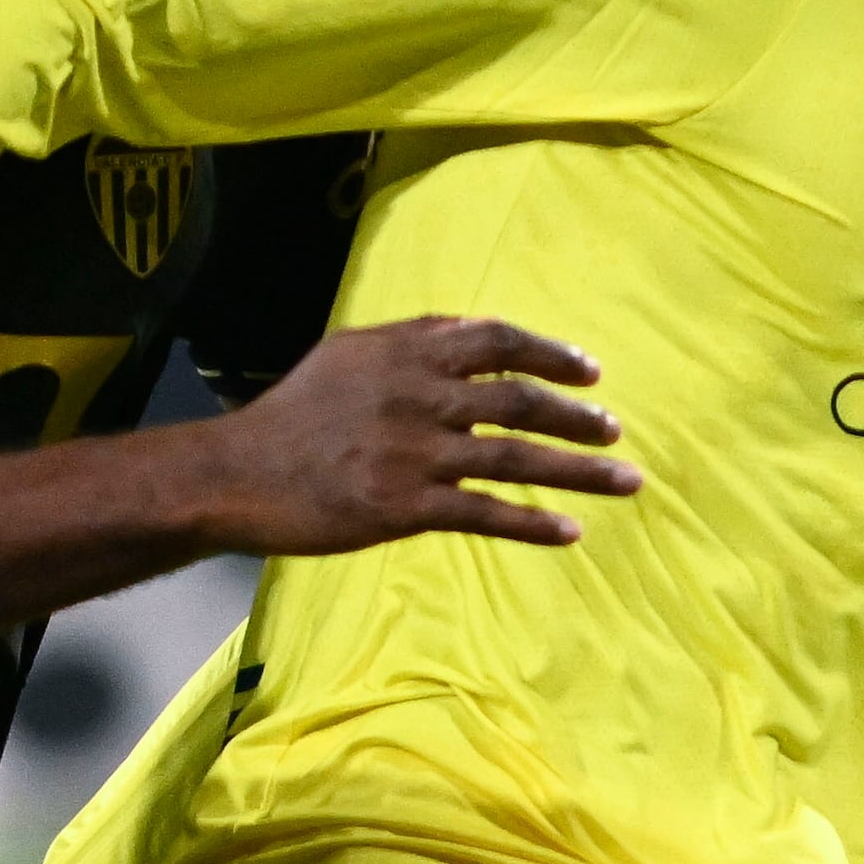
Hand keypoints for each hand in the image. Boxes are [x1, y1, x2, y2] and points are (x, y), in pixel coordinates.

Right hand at [191, 315, 641, 554]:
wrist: (238, 473)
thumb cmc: (295, 413)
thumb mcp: (350, 353)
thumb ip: (412, 339)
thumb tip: (470, 330)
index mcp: (407, 350)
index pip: (498, 340)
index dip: (551, 354)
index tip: (589, 372)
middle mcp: (418, 394)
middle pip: (520, 399)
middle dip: (578, 416)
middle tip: (615, 431)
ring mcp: (414, 452)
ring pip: (515, 458)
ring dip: (579, 470)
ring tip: (625, 480)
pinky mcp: (403, 506)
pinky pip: (484, 513)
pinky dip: (532, 523)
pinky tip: (570, 533)